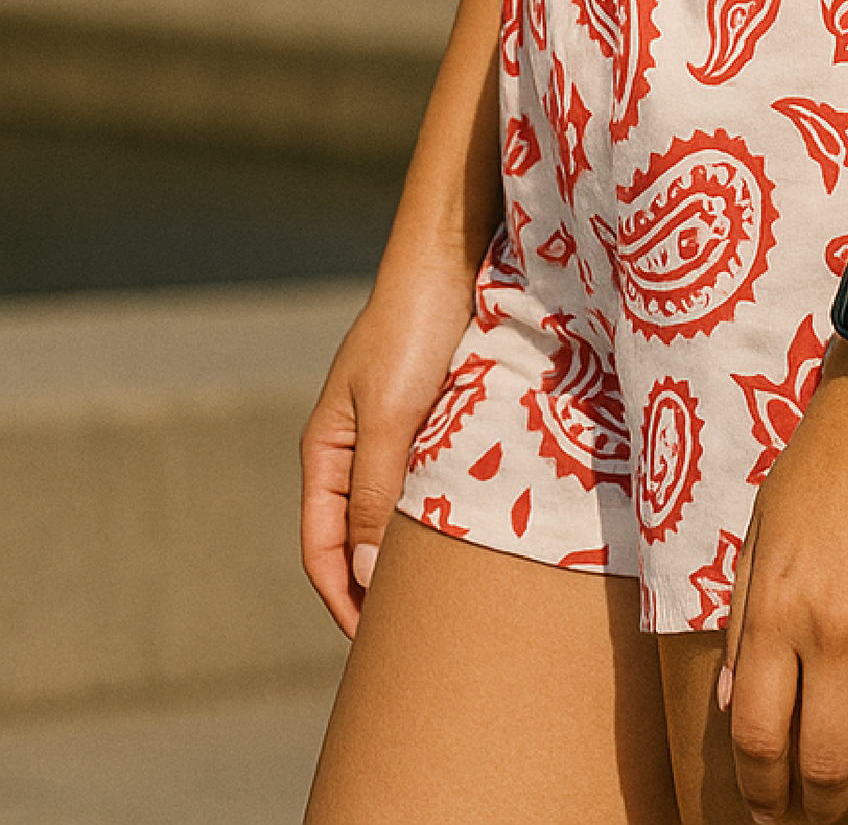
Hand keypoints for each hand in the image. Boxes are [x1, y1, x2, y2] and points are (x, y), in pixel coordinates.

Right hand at [299, 249, 482, 633]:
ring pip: (394, 514)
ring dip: (410, 557)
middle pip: (356, 539)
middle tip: (409, 641)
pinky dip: (437, 518)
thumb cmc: (414, 330)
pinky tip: (467, 540)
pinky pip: (427, 484)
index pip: (321, 549)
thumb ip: (376, 496)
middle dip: (374, 591)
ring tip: (441, 603)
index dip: (342, 600)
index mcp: (326, 451)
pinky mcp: (434, 418)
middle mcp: (356, 448)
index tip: (371, 647)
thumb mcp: (390, 417)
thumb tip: (364, 580)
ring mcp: (395, 433)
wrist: (453, 257)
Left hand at [719, 342, 847, 820]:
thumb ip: (747, 620)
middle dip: (824, 802)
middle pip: (827, 760)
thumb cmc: (827, 455)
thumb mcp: (764, 530)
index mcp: (780, 607)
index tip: (769, 811)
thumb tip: (734, 709)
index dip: (762, 791)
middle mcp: (837, 627)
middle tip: (828, 806)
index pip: (760, 737)